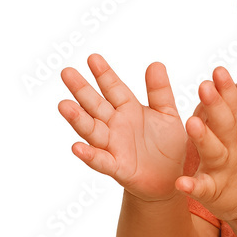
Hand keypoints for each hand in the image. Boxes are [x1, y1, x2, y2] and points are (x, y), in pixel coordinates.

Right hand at [59, 54, 185, 200]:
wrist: (173, 178)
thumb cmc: (168, 145)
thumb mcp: (167, 114)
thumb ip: (160, 91)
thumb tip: (156, 63)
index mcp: (129, 109)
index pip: (114, 88)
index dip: (104, 74)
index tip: (93, 58)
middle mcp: (116, 125)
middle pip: (96, 105)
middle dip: (82, 90)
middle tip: (66, 72)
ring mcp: (114, 146)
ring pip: (92, 130)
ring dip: (78, 119)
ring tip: (64, 105)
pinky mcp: (118, 168)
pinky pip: (101, 161)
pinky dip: (89, 155)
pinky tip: (76, 147)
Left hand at [175, 66, 236, 225]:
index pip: (234, 107)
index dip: (227, 89)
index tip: (218, 70)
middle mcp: (232, 148)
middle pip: (225, 124)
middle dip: (215, 105)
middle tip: (205, 86)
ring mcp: (223, 169)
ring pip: (213, 151)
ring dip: (203, 138)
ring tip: (191, 123)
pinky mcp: (214, 191)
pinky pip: (203, 188)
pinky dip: (193, 186)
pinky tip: (181, 182)